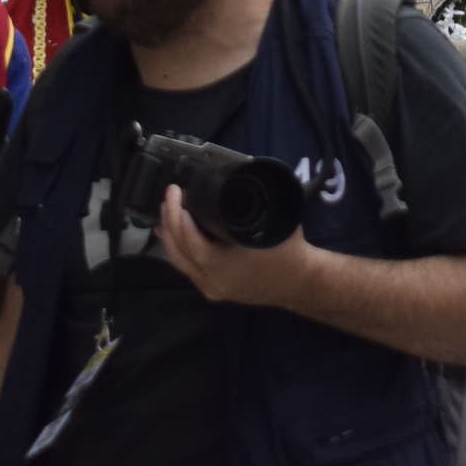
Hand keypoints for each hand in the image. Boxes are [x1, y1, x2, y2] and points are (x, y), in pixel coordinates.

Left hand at [157, 184, 312, 305]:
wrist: (301, 283)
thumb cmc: (289, 251)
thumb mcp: (273, 220)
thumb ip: (255, 201)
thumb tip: (241, 174)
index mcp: (223, 265)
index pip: (190, 240)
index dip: (177, 215)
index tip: (175, 193)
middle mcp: (212, 280)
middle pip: (178, 252)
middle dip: (169, 222)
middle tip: (168, 197)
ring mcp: (212, 288)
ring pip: (179, 263)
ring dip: (170, 238)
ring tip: (164, 215)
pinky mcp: (215, 290)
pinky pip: (189, 270)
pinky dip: (180, 252)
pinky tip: (176, 240)